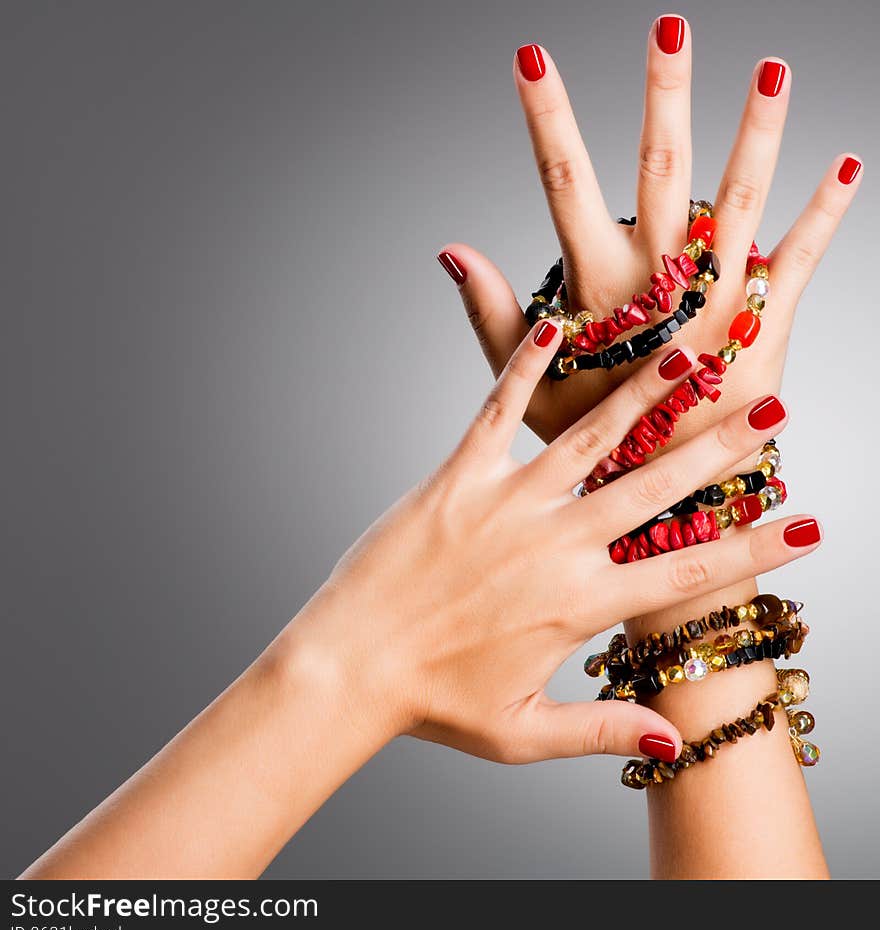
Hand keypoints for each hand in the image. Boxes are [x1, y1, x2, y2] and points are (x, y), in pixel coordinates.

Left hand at [280, 323, 818, 766]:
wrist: (347, 668)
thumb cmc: (432, 704)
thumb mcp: (522, 735)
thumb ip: (600, 730)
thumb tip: (672, 743)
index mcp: (576, 607)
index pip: (685, 578)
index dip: (753, 552)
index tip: (808, 525)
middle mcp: (551, 547)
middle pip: (653, 492)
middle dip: (717, 452)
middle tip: (769, 413)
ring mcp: (504, 505)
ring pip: (590, 439)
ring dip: (645, 394)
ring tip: (692, 353)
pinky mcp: (455, 479)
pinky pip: (496, 413)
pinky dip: (526, 368)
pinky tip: (556, 325)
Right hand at [438, 18, 860, 444]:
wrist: (666, 495)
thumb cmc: (595, 443)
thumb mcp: (530, 386)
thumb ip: (492, 315)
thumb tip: (452, 251)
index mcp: (600, 290)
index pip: (564, 186)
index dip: (547, 119)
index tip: (532, 59)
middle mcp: (662, 282)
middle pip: (662, 170)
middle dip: (666, 94)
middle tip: (670, 24)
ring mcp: (719, 298)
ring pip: (741, 199)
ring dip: (758, 131)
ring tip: (774, 67)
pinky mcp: (763, 321)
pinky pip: (799, 257)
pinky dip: (824, 211)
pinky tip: (844, 164)